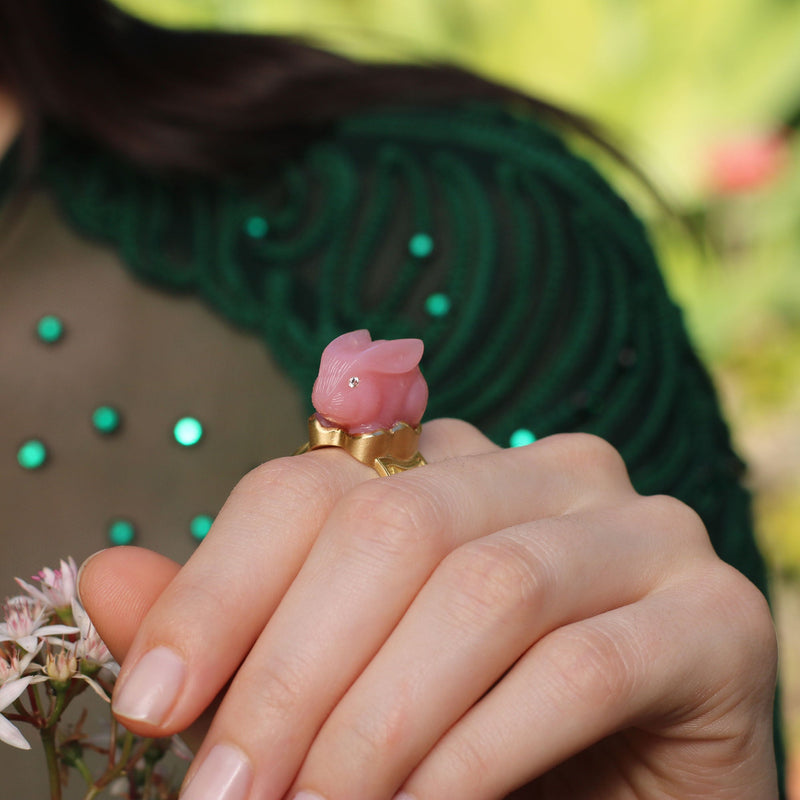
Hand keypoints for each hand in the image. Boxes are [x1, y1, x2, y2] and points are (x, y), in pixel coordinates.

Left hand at [79, 421, 778, 798]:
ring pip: (483, 591)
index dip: (222, 584)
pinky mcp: (714, 613)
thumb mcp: (343, 680)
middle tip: (225, 799)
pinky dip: (480, 753)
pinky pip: (579, 667)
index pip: (317, 483)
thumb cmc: (477, 740)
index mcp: (457, 466)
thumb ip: (240, 628)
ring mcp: (642, 529)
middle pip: (392, 527)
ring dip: (377, 724)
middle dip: (291, 673)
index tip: (152, 701)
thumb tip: (104, 576)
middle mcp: (551, 470)